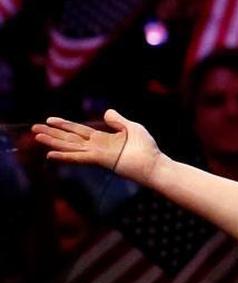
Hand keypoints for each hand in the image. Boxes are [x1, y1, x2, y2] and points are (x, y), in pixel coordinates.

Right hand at [33, 109, 162, 186]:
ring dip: (53, 142)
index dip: (64, 125)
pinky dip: (65, 156)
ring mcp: (97, 154)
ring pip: (70, 147)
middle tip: (34, 129)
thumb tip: (105, 113)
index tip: (49, 120)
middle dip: (52, 133)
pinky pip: (79, 157)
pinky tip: (50, 155)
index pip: (79, 130)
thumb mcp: (132, 127)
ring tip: (37, 137)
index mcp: (102, 139)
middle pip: (70, 138)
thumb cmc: (147, 148)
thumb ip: (117, 120)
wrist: (154, 164)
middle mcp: (96, 147)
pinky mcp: (100, 160)